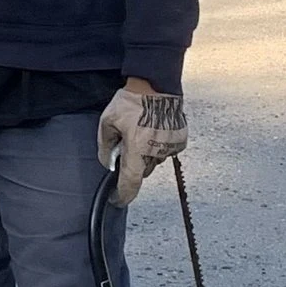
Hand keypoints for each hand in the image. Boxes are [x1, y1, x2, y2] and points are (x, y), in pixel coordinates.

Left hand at [98, 81, 186, 205]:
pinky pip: (166, 151)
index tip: (117, 200)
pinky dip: (158, 145)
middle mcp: (156, 153)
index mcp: (137, 150)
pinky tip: (153, 129)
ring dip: (146, 153)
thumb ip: (105, 146)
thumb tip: (108, 164)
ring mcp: (170, 148)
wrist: (157, 86)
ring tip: (141, 130)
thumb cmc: (130, 103)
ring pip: (154, 160)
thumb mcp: (107, 122)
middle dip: (133, 163)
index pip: (130, 182)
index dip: (123, 195)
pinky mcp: (180, 141)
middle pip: (142, 170)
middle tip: (127, 143)